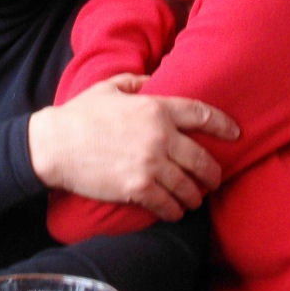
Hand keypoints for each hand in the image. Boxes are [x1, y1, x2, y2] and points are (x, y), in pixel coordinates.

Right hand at [28, 74, 239, 221]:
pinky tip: (174, 212)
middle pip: (202, 159)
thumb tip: (154, 79)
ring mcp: (150, 164)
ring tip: (193, 200)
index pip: (202, 115)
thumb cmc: (79, 115)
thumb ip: (136, 82)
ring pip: (188, 187)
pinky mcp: (137, 188)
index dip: (224, 125)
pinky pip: (167, 204)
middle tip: (214, 180)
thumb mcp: (109, 87)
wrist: (54, 145)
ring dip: (194, 197)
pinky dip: (174, 211)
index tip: (236, 134)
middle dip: (213, 174)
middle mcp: (159, 136)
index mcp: (156, 108)